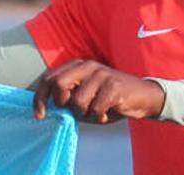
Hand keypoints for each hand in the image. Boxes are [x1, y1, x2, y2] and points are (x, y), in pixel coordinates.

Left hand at [32, 59, 164, 123]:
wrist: (144, 98)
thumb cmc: (110, 100)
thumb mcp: (85, 98)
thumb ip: (68, 100)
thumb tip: (49, 110)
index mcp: (76, 66)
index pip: (49, 78)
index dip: (40, 98)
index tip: (39, 115)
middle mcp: (87, 66)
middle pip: (58, 84)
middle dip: (62, 104)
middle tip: (75, 111)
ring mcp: (101, 74)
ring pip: (77, 101)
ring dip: (84, 114)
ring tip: (95, 113)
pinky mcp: (114, 86)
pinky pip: (95, 109)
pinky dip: (99, 117)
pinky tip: (107, 114)